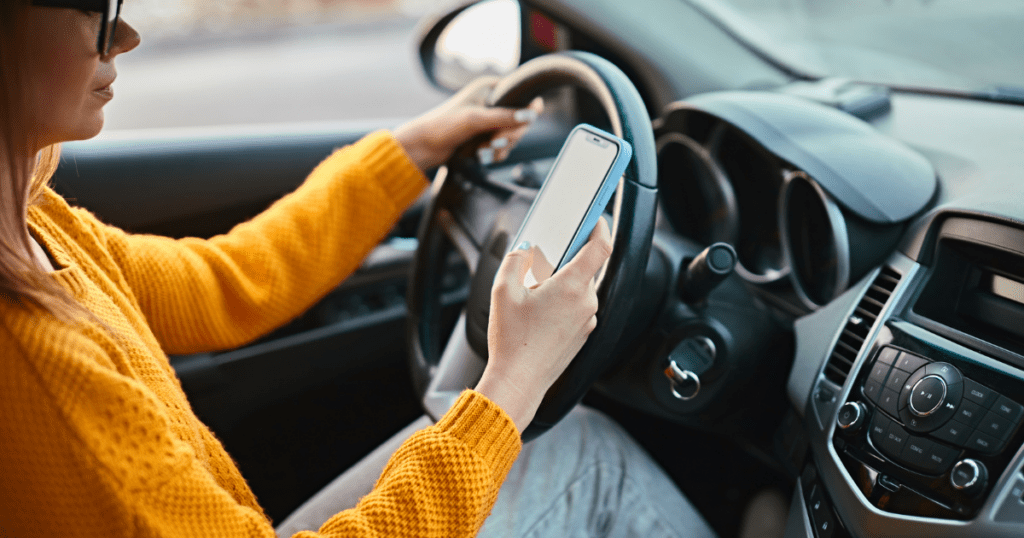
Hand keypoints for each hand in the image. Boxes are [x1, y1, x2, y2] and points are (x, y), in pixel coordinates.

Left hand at [393, 76, 543, 170]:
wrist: (424, 147)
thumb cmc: (444, 126)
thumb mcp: (476, 119)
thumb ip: (504, 116)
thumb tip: (531, 115)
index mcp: (489, 88)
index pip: (522, 94)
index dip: (527, 110)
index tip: (524, 122)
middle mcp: (492, 101)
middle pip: (520, 120)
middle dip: (510, 135)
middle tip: (495, 142)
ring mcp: (489, 120)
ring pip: (512, 136)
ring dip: (501, 147)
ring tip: (483, 151)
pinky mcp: (485, 136)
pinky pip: (503, 146)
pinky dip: (495, 154)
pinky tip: (482, 156)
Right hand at [475, 218, 613, 432]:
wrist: (519, 381)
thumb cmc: (513, 341)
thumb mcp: (503, 291)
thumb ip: (516, 260)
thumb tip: (525, 249)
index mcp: (572, 286)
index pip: (601, 247)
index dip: (601, 227)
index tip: (596, 219)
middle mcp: (587, 303)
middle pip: (588, 268)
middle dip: (569, 259)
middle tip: (545, 259)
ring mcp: (587, 321)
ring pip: (581, 289)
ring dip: (564, 283)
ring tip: (535, 292)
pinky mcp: (582, 335)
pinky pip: (578, 308)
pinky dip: (564, 302)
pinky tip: (540, 312)